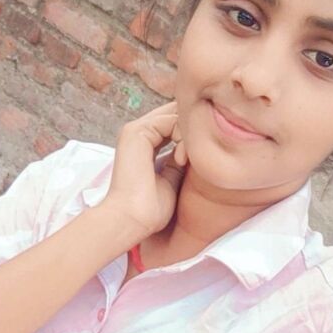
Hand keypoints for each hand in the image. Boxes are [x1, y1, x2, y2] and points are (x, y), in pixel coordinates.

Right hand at [101, 100, 188, 241]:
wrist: (132, 219)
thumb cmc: (150, 208)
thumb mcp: (173, 178)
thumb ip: (180, 158)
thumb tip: (196, 147)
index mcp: (144, 143)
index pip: (176, 123)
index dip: (194, 133)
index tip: (200, 159)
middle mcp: (140, 133)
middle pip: (177, 113)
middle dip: (195, 129)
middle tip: (199, 155)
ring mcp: (136, 130)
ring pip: (177, 114)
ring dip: (190, 135)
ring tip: (187, 161)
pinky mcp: (137, 132)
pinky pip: (171, 119)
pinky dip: (184, 137)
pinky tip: (182, 160)